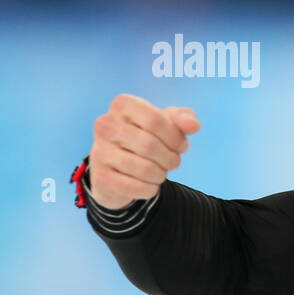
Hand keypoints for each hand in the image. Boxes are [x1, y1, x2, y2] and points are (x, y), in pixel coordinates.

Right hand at [87, 94, 200, 209]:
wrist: (121, 167)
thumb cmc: (150, 138)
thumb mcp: (169, 124)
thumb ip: (184, 119)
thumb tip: (193, 125)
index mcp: (122, 105)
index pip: (155, 120)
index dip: (175, 137)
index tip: (181, 146)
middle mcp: (105, 124)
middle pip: (149, 145)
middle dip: (171, 159)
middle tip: (173, 162)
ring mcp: (98, 151)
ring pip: (143, 168)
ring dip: (161, 175)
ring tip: (160, 172)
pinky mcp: (100, 177)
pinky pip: (135, 187)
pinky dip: (150, 189)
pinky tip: (149, 185)